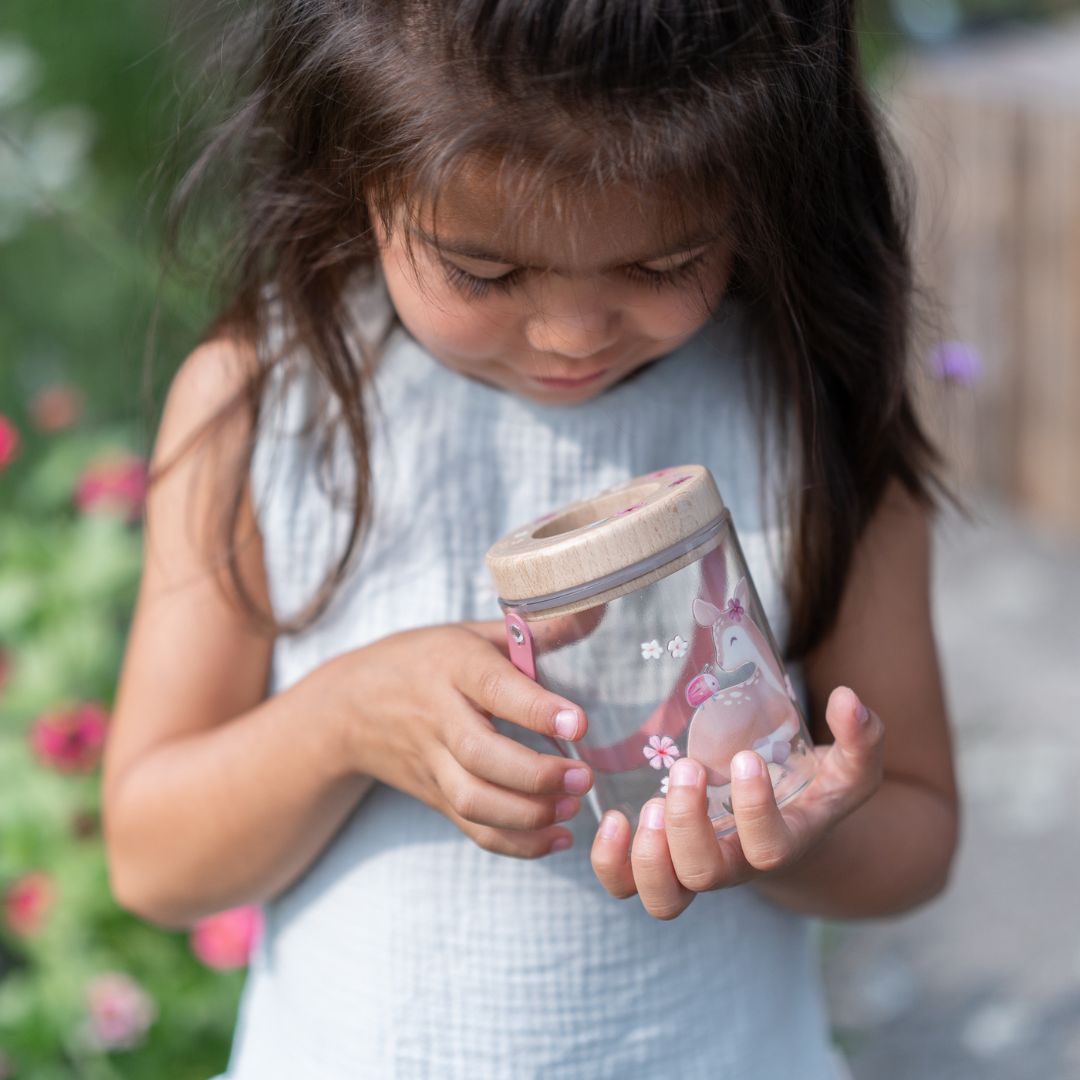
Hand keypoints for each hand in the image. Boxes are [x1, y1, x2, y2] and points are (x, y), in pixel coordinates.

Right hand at [325, 621, 592, 857]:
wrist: (349, 706)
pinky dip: (515, 843)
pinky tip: (556, 837)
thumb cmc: (425, 660)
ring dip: (528, 815)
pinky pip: (472, 828)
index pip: (493, 688)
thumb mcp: (473, 633)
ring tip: (573, 806)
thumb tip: (597, 610)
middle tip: (584, 777)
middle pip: (480, 755)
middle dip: (536, 775)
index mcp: (452, 665)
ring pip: (473, 800)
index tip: (579, 722)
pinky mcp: (434, 795)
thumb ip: (536, 630)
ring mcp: (432, 762)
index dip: (536, 708)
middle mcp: (439, 716)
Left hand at [590, 686, 883, 918]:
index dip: (754, 811)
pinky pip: (624, 886)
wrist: (781, 823)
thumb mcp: (847, 766)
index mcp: (780, 846)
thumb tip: (850, 700)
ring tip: (649, 804)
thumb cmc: (811, 788)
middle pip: (706, 875)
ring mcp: (692, 870)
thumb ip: (861, 738)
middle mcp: (734, 866)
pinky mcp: (657, 862)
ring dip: (648, 856)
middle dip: (688, 823)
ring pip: (663, 899)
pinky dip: (611, 863)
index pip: (769, 850)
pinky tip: (613, 818)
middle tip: (687, 768)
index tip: (746, 759)